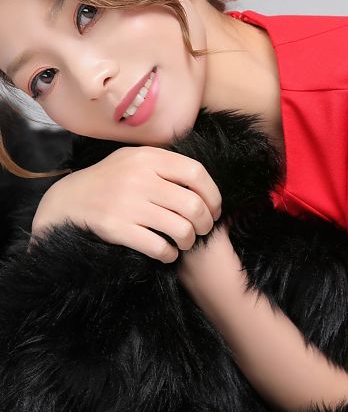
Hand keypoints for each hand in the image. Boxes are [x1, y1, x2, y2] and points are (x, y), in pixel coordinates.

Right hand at [30, 145, 221, 262]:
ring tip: (186, 241)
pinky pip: (158, 247)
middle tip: (204, 229)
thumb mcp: (135, 159)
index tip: (215, 208)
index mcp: (148, 158)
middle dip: (205, 222)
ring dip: (190, 240)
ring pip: (180, 228)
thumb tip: (203, 180)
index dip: (213, 193)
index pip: (196, 173)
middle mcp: (139, 178)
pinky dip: (169, 254)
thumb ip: (165, 164)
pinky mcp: (116, 228)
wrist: (67, 199)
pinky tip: (168, 252)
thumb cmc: (111, 179)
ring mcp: (127, 204)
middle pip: (193, 204)